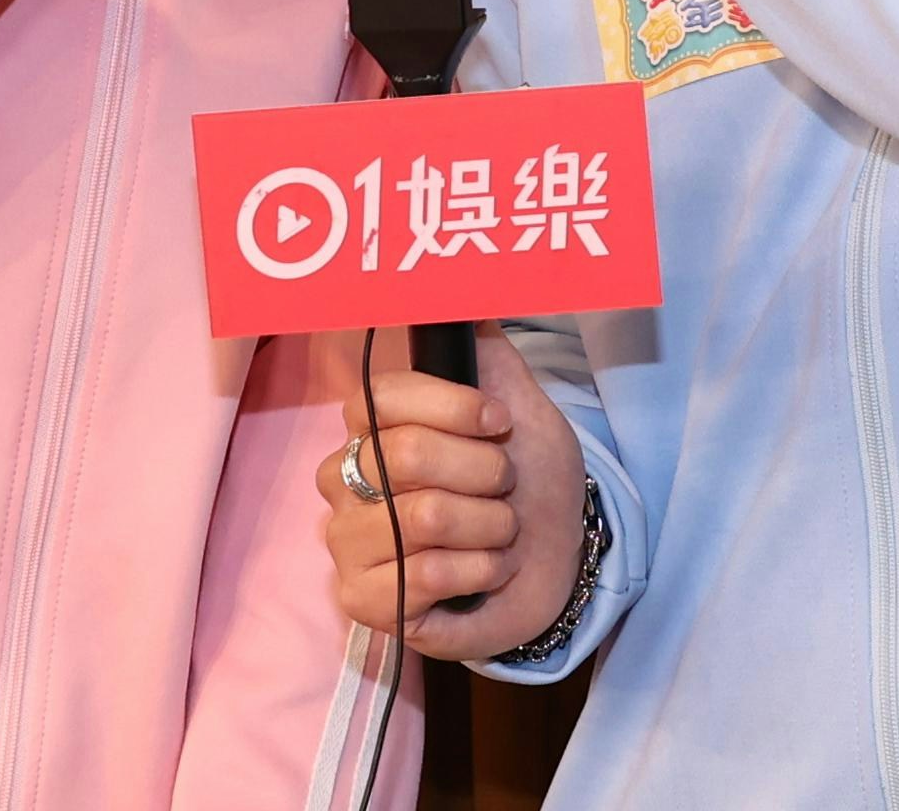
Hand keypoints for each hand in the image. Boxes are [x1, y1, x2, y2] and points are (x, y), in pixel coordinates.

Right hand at [323, 327, 587, 660]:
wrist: (555, 556)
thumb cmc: (528, 477)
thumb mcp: (519, 401)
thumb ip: (486, 346)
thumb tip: (461, 294)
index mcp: (370, 427)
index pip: (383, 396)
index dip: (454, 407)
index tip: (500, 423)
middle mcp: (343, 481)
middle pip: (409, 455)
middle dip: (486, 472)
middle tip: (505, 487)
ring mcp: (348, 545)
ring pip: (422, 518)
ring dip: (490, 526)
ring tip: (501, 534)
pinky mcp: (363, 603)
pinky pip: (422, 580)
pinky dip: (478, 572)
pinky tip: (486, 573)